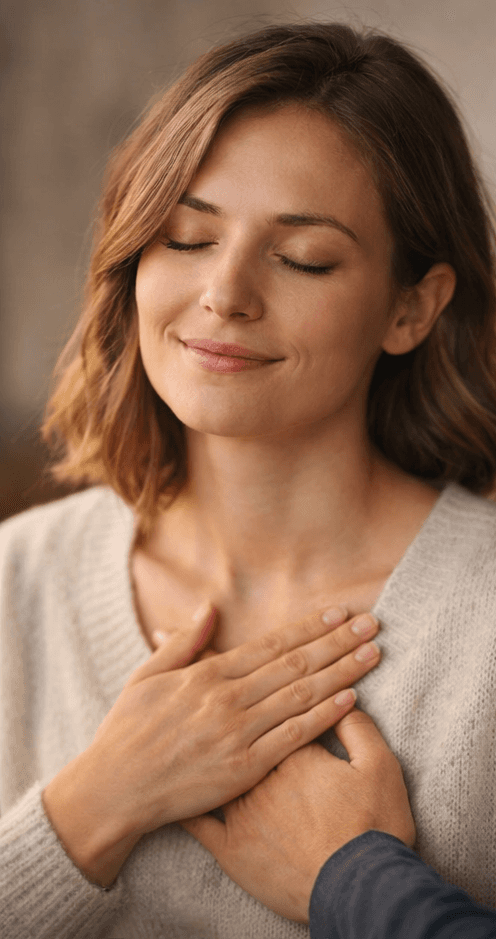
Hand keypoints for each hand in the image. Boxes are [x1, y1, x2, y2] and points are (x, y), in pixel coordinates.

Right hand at [43, 602, 379, 885]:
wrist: (115, 790)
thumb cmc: (128, 732)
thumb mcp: (147, 676)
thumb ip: (184, 642)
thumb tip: (210, 607)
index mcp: (207, 674)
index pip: (272, 644)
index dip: (310, 626)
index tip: (340, 612)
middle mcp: (228, 698)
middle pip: (296, 663)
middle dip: (338, 641)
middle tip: (373, 624)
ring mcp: (239, 733)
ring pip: (302, 695)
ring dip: (342, 672)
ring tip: (373, 654)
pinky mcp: (245, 768)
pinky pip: (294, 737)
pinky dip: (324, 716)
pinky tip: (351, 699)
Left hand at [181, 708, 415, 923]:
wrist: (360, 889)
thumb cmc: (373, 827)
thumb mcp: (379, 767)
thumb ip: (357, 728)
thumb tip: (342, 696)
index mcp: (294, 751)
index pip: (274, 708)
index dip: (271, 692)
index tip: (264, 682)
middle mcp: (259, 775)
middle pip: (239, 734)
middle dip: (231, 711)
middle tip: (218, 693)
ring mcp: (241, 812)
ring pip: (212, 768)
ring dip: (201, 746)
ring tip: (189, 728)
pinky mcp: (230, 848)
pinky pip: (197, 822)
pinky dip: (184, 803)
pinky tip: (171, 788)